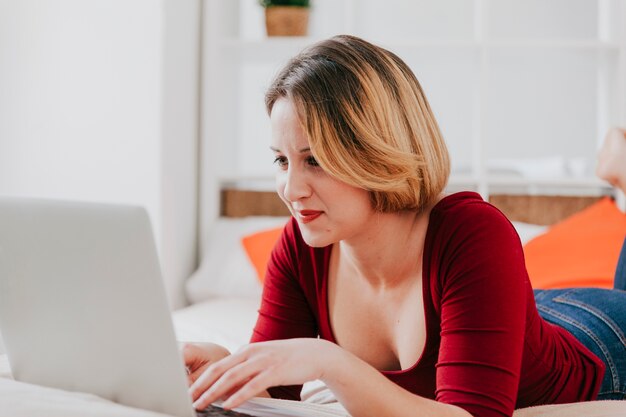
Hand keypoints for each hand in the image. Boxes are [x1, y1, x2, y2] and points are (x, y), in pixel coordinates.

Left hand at [189, 338, 336, 409]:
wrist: (316, 353)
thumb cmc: (288, 359)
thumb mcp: (262, 361)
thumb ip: (245, 371)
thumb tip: (227, 387)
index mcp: (246, 351)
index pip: (217, 365)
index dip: (199, 379)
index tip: (187, 392)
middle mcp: (252, 353)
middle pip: (219, 369)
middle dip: (200, 386)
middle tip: (187, 399)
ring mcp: (263, 361)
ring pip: (232, 377)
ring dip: (214, 392)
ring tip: (201, 403)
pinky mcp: (275, 371)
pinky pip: (253, 385)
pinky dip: (239, 395)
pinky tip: (229, 404)